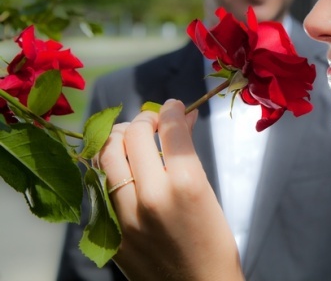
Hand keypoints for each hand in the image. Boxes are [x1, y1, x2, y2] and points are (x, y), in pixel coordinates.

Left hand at [99, 99, 243, 280]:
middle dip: (145, 119)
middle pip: (134, 135)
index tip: (175, 107)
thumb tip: (181, 121)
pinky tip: (121, 166)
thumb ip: (188, 155)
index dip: (173, 110)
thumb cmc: (213, 243)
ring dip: (119, 137)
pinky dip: (109, 167)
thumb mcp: (208, 193)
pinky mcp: (109, 231)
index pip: (170, 128)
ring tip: (132, 138)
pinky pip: (99, 185)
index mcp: (185, 184)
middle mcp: (151, 195)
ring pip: (107, 154)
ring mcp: (124, 215)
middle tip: (154, 121)